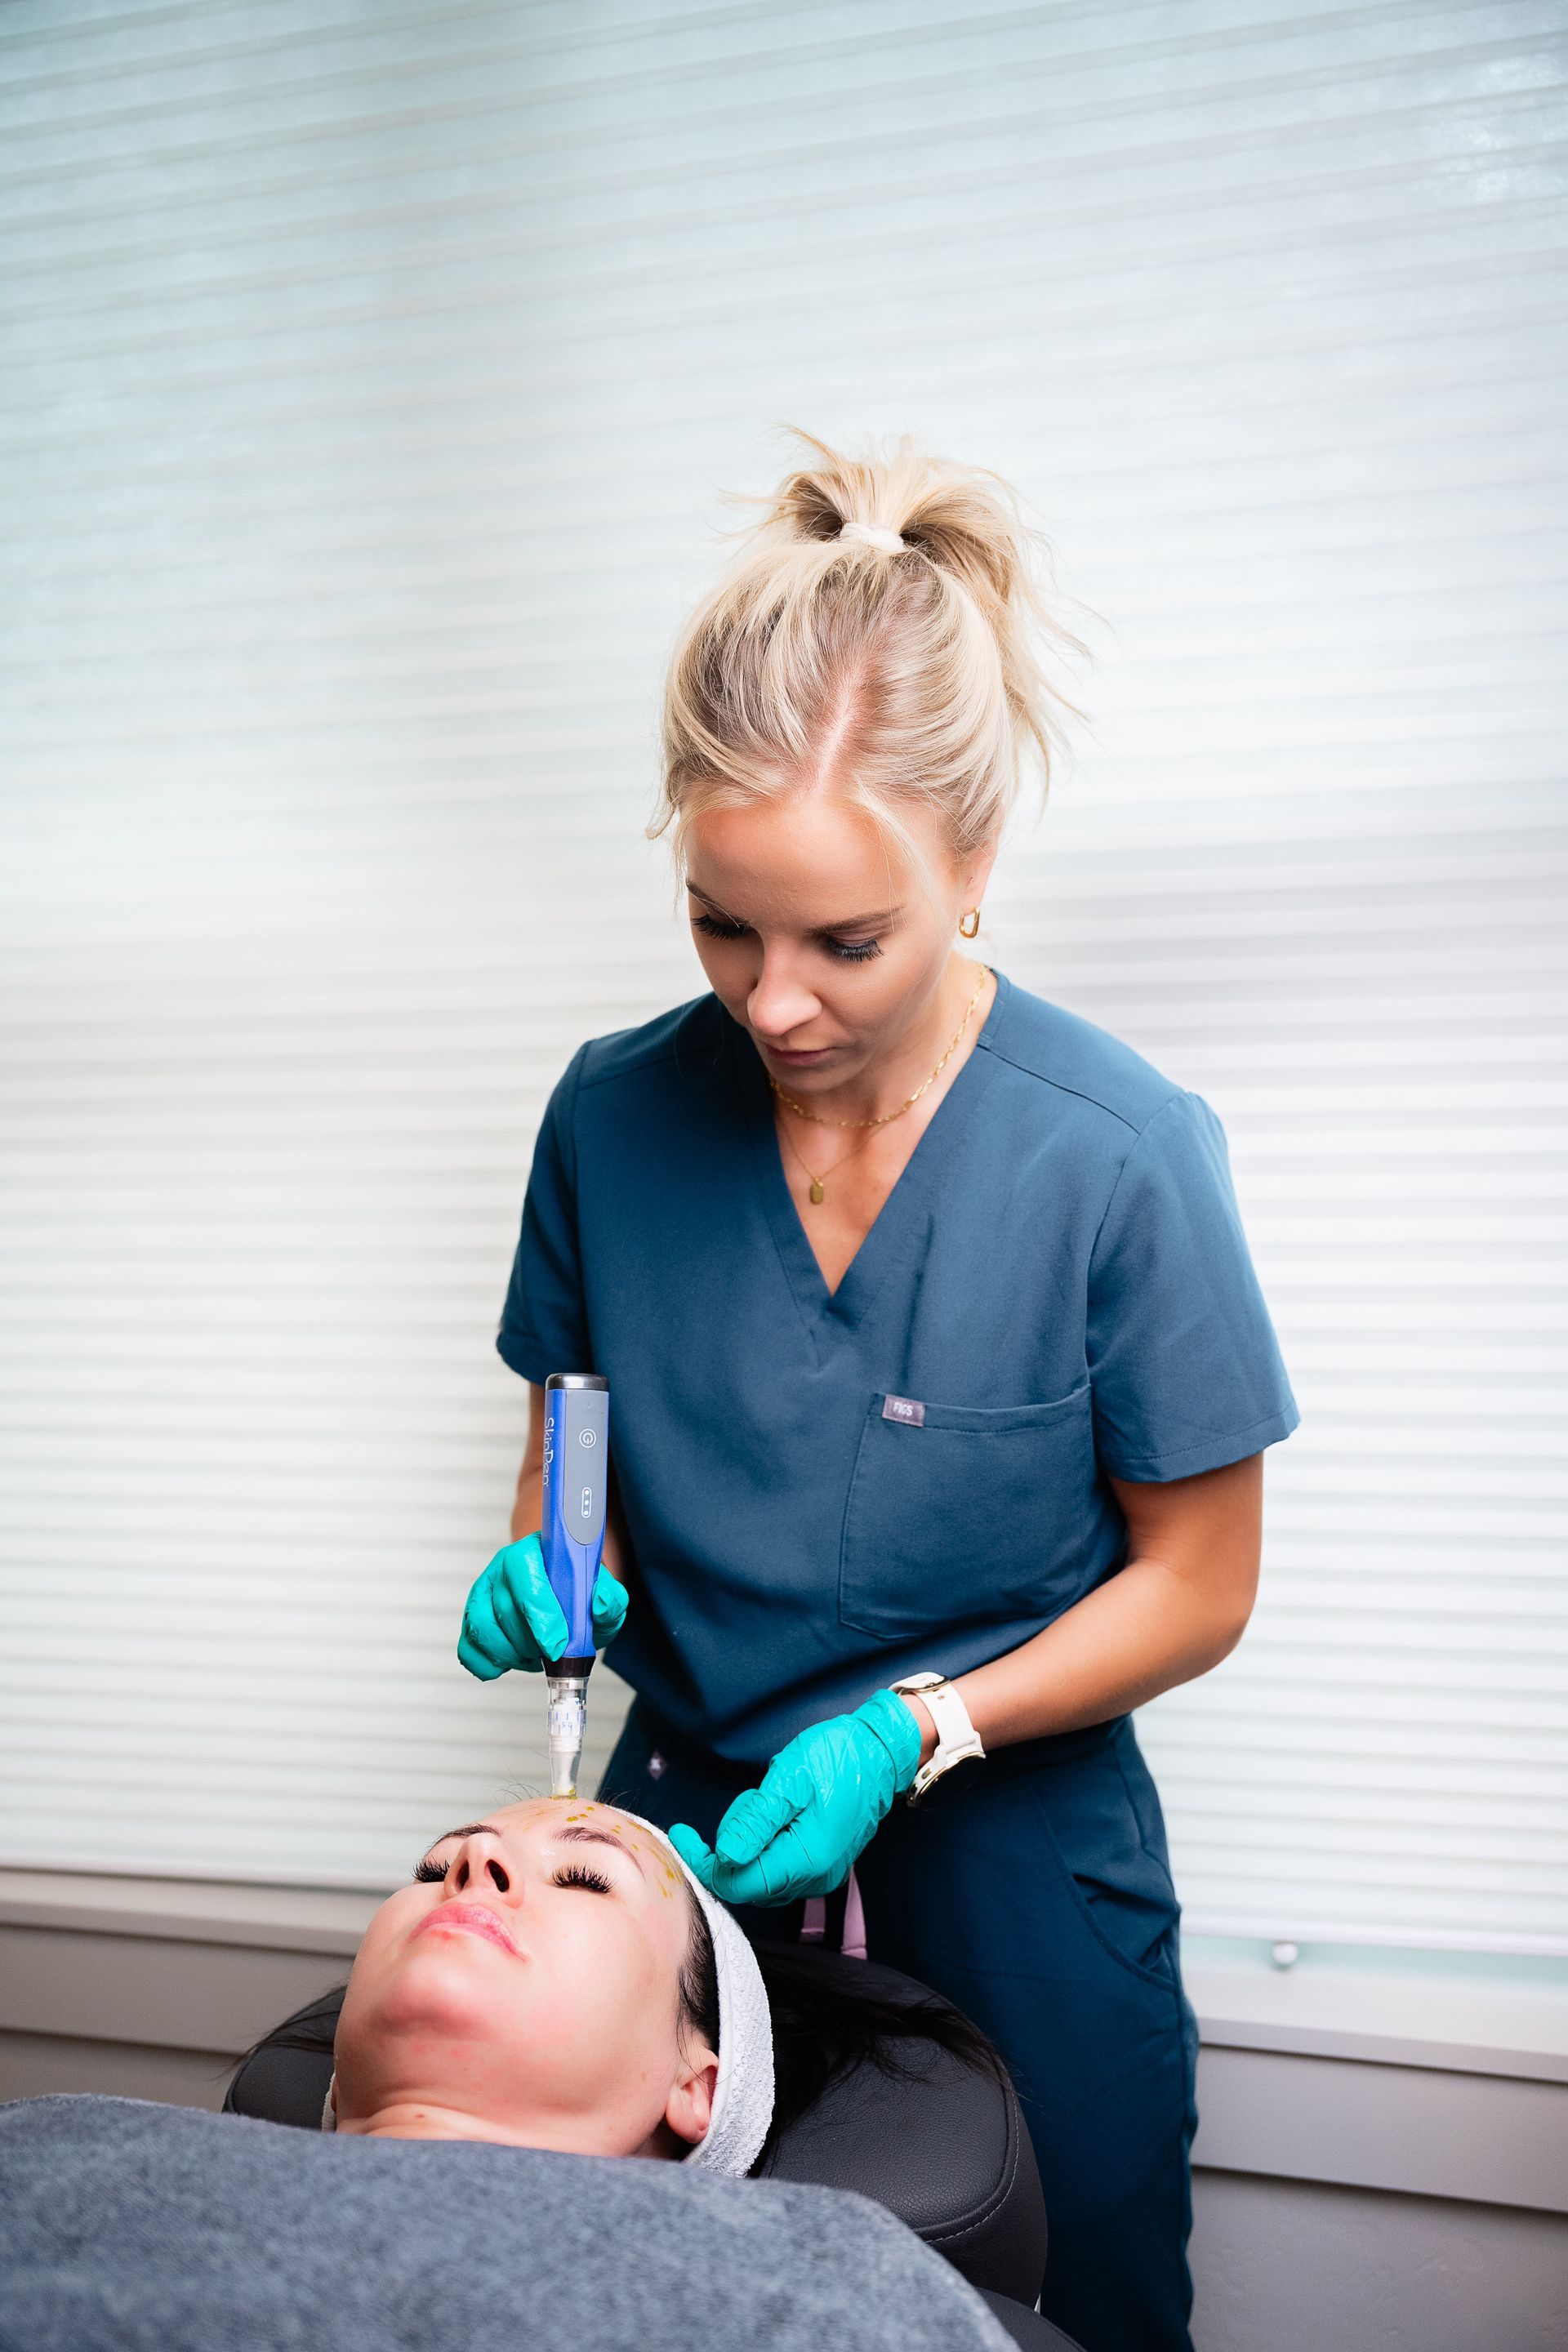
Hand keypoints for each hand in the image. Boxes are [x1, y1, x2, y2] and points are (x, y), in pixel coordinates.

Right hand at [457, 1533, 627, 1679]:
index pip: (524, 1572)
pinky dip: (490, 1666)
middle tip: (553, 1652)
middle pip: (503, 1609)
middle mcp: (501, 1568)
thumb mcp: (604, 1592)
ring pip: (481, 1630)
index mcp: (533, 1551)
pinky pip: (467, 1650)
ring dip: (512, 1654)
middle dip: (531, 1642)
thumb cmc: (579, 1592)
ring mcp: (482, 1594)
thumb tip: (601, 1603)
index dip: (539, 1612)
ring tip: (535, 1654)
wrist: (561, 1594)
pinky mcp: (471, 1620)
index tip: (557, 1645)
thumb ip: (611, 1598)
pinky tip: (515, 1660)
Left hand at [669, 1690, 921, 1905]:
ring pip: (761, 1872)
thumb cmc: (838, 1757)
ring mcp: (821, 1872)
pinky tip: (779, 1811)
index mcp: (806, 1859)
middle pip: (748, 1881)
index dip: (705, 1863)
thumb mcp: (789, 1780)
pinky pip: (778, 1864)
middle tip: (751, 1800)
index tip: (682, 1834)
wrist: (881, 1751)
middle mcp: (815, 1877)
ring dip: (751, 1840)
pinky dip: (766, 1841)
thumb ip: (755, 1822)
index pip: (739, 1883)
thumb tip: (724, 1857)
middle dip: (733, 1844)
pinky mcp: (822, 1862)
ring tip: (770, 1799)